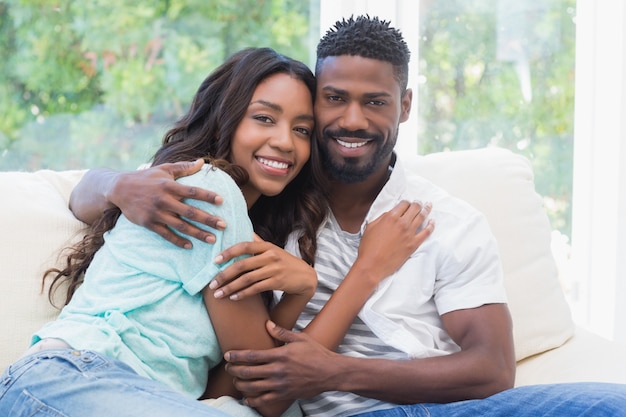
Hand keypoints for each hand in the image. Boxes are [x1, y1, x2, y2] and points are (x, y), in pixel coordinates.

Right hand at [109, 159, 225, 247]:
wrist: (119, 189)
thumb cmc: (145, 177)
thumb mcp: (164, 169)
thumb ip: (184, 167)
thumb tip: (202, 162)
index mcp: (169, 186)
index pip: (192, 191)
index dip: (207, 196)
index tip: (221, 201)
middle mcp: (164, 200)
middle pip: (190, 212)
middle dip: (208, 220)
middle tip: (224, 226)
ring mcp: (156, 213)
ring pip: (180, 225)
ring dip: (197, 233)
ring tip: (212, 239)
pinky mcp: (148, 223)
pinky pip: (166, 234)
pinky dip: (178, 241)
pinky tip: (190, 245)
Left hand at [211, 236, 316, 299]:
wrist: (304, 276)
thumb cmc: (283, 261)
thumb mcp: (272, 249)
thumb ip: (257, 242)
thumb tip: (241, 228)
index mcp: (267, 246)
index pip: (244, 246)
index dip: (228, 252)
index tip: (215, 260)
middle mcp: (270, 256)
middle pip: (242, 265)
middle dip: (224, 275)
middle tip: (212, 284)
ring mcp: (274, 269)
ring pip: (247, 279)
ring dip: (230, 288)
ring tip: (218, 294)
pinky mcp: (277, 282)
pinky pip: (256, 289)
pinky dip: (242, 294)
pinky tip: (233, 297)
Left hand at [224, 321, 335, 404]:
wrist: (330, 373)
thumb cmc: (316, 353)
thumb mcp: (300, 338)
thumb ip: (282, 332)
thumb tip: (267, 324)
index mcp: (280, 355)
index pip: (252, 356)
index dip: (237, 356)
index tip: (228, 355)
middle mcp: (278, 371)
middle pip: (249, 372)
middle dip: (234, 370)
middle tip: (228, 367)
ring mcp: (281, 384)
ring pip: (253, 387)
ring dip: (240, 384)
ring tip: (235, 380)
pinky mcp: (285, 395)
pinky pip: (264, 400)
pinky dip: (252, 400)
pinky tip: (247, 398)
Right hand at [356, 200, 433, 284]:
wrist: (372, 265)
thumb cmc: (368, 248)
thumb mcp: (370, 227)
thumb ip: (381, 218)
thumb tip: (390, 214)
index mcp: (390, 217)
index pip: (403, 204)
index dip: (406, 202)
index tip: (408, 203)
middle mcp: (402, 223)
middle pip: (414, 208)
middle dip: (418, 204)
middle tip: (420, 203)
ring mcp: (409, 234)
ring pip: (421, 218)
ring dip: (426, 210)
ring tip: (428, 206)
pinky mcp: (414, 244)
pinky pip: (426, 233)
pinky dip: (431, 226)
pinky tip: (432, 222)